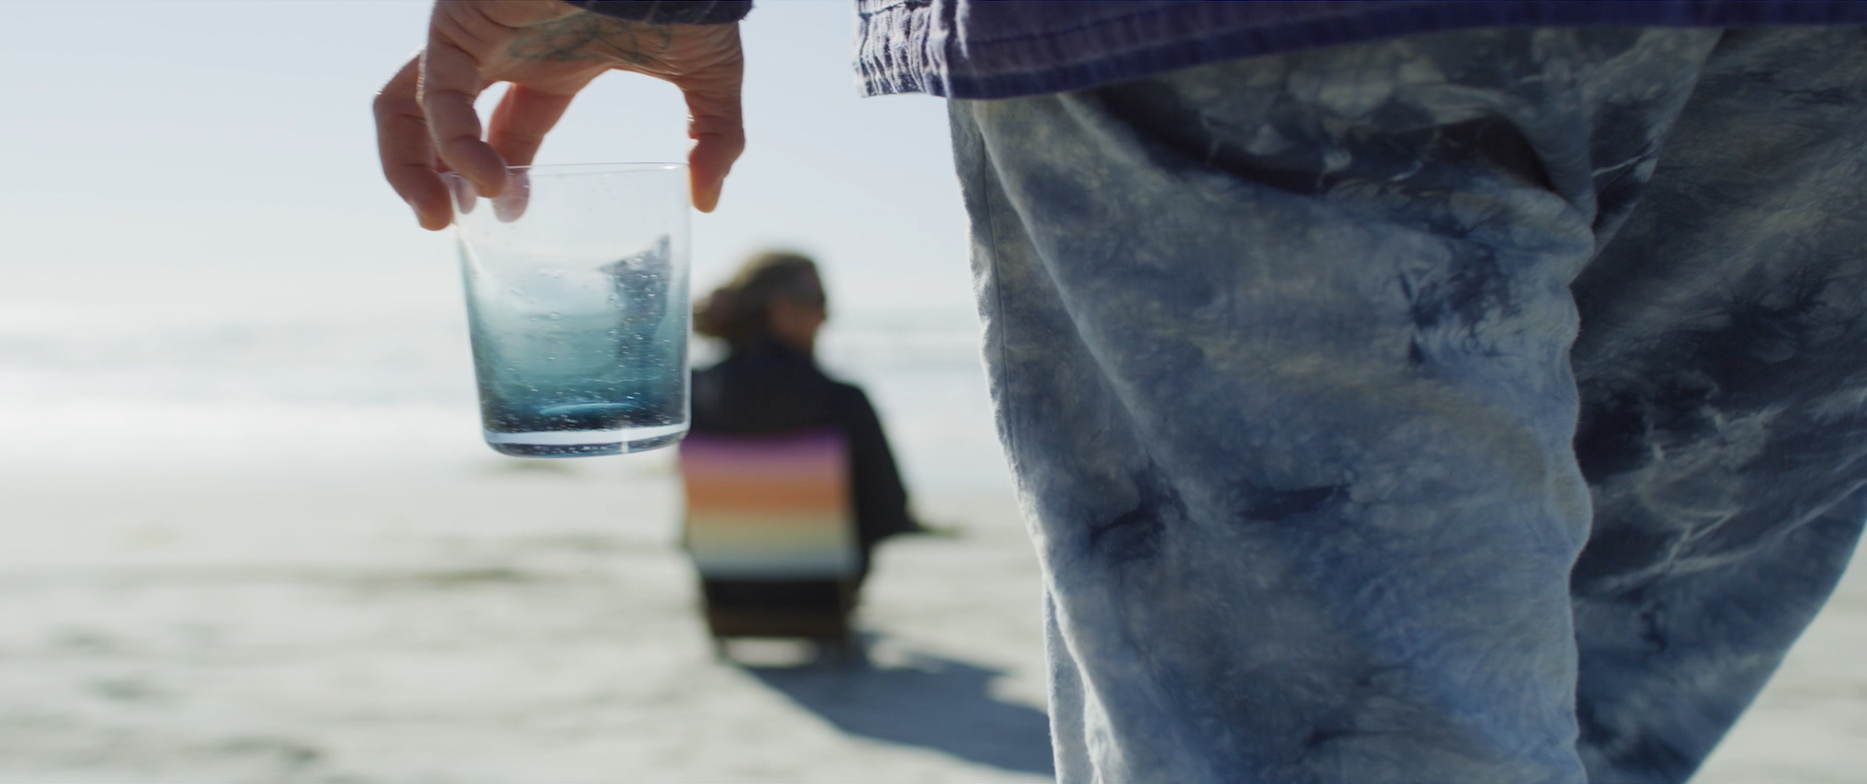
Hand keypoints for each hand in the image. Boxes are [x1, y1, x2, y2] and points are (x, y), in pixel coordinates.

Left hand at [374, 1, 744, 229]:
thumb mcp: (711, 77)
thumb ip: (715, 139)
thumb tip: (708, 202)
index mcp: (550, 64)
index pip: (498, 132)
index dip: (496, 178)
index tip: (512, 218)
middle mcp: (504, 51)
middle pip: (433, 122)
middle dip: (429, 178)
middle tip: (445, 229)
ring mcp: (476, 33)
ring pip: (407, 105)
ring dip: (409, 167)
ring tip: (439, 219)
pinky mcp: (461, 19)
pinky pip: (437, 91)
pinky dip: (453, 142)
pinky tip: (488, 182)